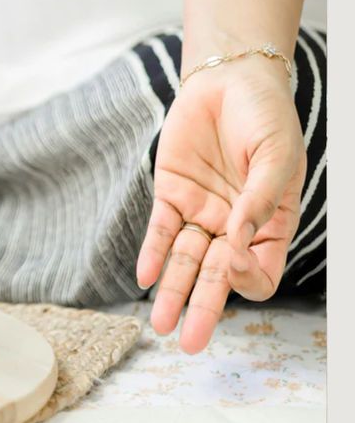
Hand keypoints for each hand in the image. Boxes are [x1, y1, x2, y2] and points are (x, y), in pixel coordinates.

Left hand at [136, 56, 305, 352]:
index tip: (234, 260)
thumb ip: (259, 200)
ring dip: (172, 292)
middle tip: (188, 343)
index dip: (247, 278)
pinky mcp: (172, 195)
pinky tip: (145, 277)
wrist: (231, 79)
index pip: (259, 273)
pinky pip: (161, 231)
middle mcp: (234, 227)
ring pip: (184, 263)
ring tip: (160, 324)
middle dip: (203, 309)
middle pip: (217, 279)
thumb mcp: (277, 156)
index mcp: (269, 225)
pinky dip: (152, 253)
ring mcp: (202, 213)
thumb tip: (235, 245)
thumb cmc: (266, 117)